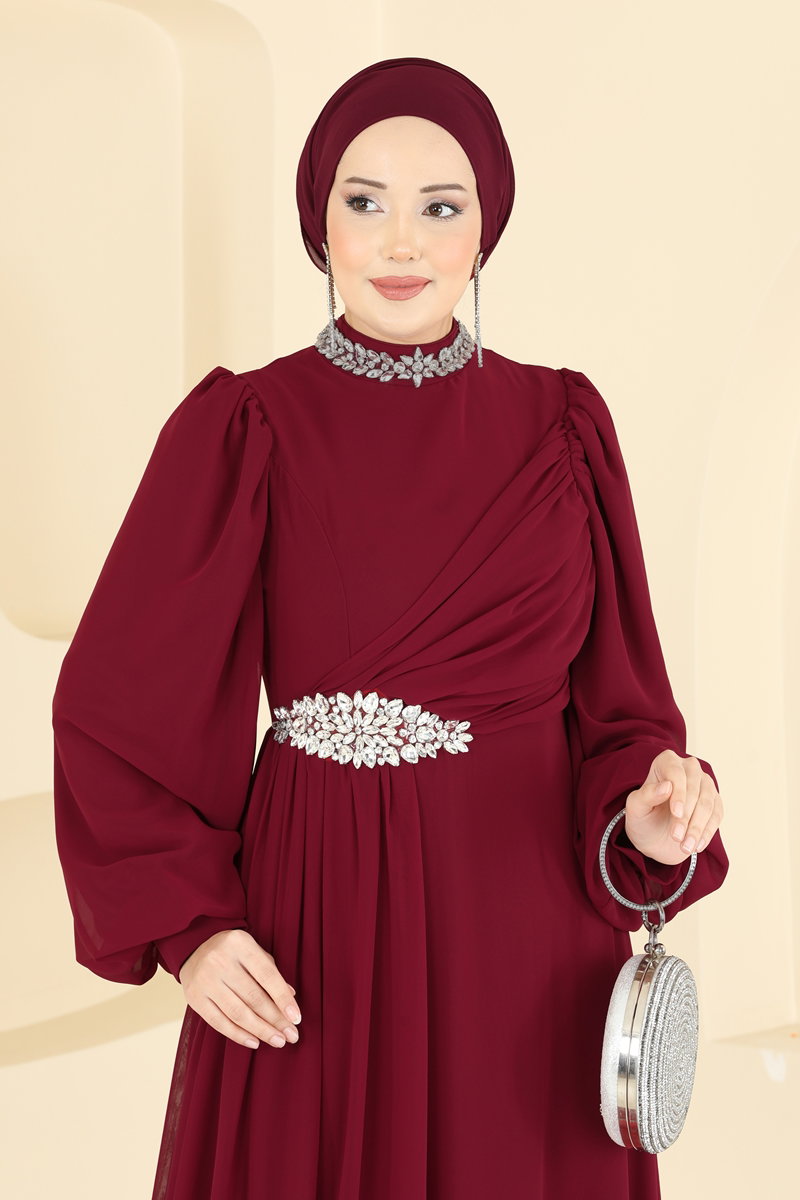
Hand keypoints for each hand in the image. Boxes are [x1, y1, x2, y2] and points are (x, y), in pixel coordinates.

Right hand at [178, 928, 301, 1050]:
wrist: (194, 948)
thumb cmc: (233, 952)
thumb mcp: (253, 951)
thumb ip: (270, 972)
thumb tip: (290, 997)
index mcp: (240, 944)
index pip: (267, 975)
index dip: (283, 999)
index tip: (296, 1018)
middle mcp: (220, 961)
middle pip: (253, 997)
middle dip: (275, 1020)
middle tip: (291, 1036)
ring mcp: (205, 980)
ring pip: (238, 1013)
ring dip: (261, 1031)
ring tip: (278, 1041)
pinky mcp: (194, 998)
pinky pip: (219, 1022)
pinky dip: (238, 1035)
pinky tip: (255, 1042)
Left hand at [624, 748, 724, 866]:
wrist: (654, 838)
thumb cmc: (643, 817)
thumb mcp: (636, 808)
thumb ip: (647, 795)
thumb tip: (667, 785)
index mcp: (666, 762)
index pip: (676, 772)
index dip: (679, 793)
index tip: (677, 813)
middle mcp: (689, 769)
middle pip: (694, 789)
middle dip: (686, 816)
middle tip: (676, 838)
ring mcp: (704, 784)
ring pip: (707, 804)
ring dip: (697, 828)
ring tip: (685, 847)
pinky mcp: (715, 802)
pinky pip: (716, 815)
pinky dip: (707, 832)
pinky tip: (696, 846)